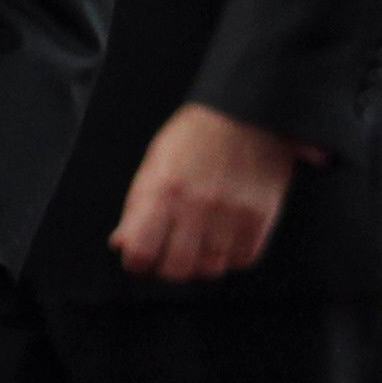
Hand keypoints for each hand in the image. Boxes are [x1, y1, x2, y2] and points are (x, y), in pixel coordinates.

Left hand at [110, 103, 308, 281]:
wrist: (244, 113)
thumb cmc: (193, 135)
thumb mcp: (153, 163)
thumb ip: (136, 207)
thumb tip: (121, 243)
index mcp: (162, 191)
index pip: (141, 251)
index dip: (136, 261)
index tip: (138, 257)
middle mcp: (196, 207)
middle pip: (176, 269)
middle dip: (167, 268)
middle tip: (168, 255)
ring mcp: (230, 215)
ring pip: (211, 270)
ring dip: (200, 264)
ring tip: (197, 246)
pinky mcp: (260, 219)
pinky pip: (243, 260)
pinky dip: (230, 258)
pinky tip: (222, 241)